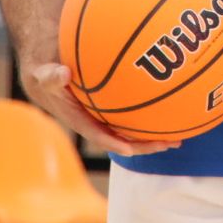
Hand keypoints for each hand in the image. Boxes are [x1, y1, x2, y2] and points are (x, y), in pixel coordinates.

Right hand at [21, 62, 181, 155]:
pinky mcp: (111, 106)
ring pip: (132, 129)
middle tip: (170, 144)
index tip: (131, 150)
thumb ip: (51, 76)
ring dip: (153, 133)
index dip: (114, 143)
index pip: (99, 135)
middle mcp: (96, 121)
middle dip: (146, 144)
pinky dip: (150, 113)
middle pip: (123, 138)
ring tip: (178, 136)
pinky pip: (133, 112)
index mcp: (79, 119)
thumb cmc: (47, 73)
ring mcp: (105, 115)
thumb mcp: (44, 73)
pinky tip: (172, 106)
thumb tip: (63, 73)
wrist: (48, 71)